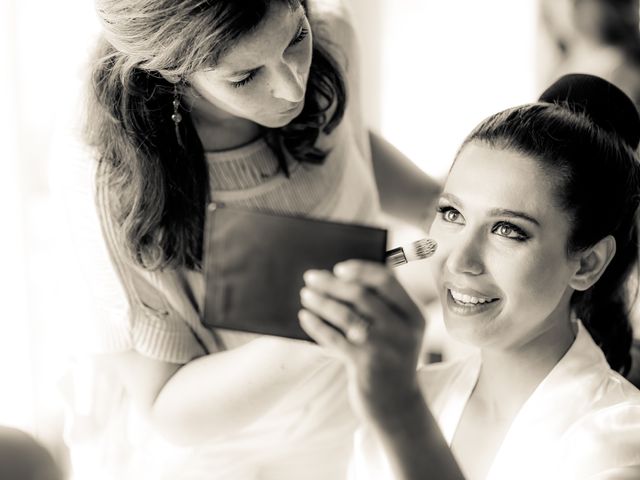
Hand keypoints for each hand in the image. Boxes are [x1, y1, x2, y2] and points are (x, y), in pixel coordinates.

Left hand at [299, 260, 425, 425]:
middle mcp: (403, 330)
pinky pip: (334, 338)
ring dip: (321, 302)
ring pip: (345, 314)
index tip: (338, 268)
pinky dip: (317, 325)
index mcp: (414, 315)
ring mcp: (385, 348)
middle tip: (311, 277)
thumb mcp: (399, 331)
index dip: (360, 269)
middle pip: (361, 295)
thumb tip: (341, 277)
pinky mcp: (366, 365)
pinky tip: (306, 317)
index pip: (387, 280)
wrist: (396, 405)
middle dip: (331, 283)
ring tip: (306, 295)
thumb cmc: (390, 358)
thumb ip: (382, 306)